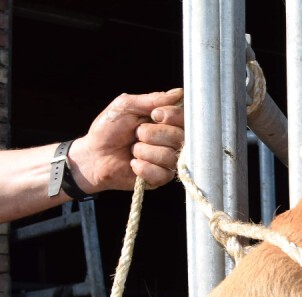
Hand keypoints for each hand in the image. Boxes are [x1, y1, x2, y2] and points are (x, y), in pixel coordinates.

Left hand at [69, 89, 184, 191]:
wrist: (94, 155)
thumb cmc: (108, 129)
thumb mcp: (126, 106)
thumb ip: (152, 99)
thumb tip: (179, 92)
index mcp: (167, 122)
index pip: (186, 118)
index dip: (173, 116)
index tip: (154, 115)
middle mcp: (173, 141)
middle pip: (180, 137)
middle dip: (152, 134)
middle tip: (136, 134)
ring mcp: (169, 160)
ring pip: (169, 156)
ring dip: (143, 151)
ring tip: (132, 150)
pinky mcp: (162, 178)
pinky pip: (161, 173)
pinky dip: (142, 167)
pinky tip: (133, 164)